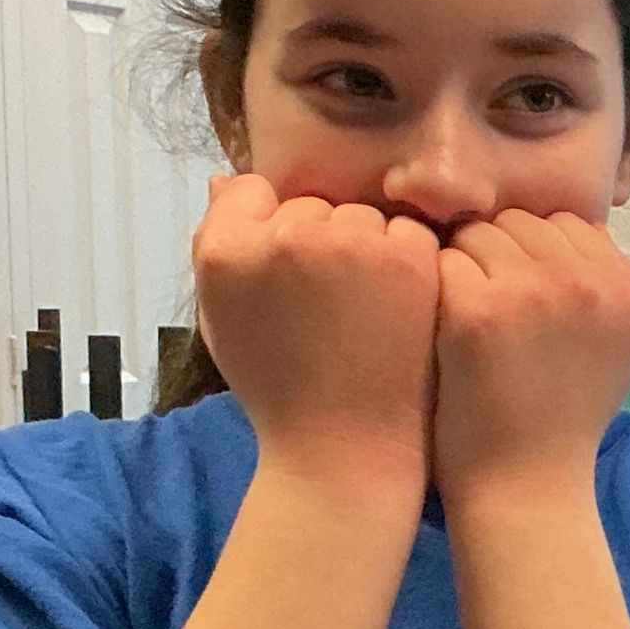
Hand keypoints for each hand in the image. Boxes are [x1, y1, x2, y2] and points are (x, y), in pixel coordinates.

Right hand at [191, 175, 439, 497]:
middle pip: (310, 203)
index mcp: (225, 251)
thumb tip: (228, 180)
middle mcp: (282, 237)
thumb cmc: (279, 389)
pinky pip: (408, 233)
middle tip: (330, 310)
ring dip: (367, 249)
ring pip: (360, 215)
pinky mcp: (405, 257)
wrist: (344, 448)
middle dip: (322, 243)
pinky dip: (410, 263)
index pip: (252, 194)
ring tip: (364, 315)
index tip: (288, 282)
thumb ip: (219, 245)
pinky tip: (400, 312)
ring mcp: (348, 243)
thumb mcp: (223, 318)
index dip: (272, 233)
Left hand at [432, 211, 629, 506]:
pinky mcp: (477, 308)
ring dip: (463, 267)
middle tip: (492, 311)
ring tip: (467, 322)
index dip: (537, 254)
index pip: (568, 224)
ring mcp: (533, 292)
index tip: (525, 297)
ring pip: (478, 233)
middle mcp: (589, 282)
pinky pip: (442, 260)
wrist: (525, 484)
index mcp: (627, 288)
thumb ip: (605, 286)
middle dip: (499, 255)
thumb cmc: (562, 417)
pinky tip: (442, 329)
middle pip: (521, 221)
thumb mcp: (616, 347)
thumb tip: (576, 229)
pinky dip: (435, 289)